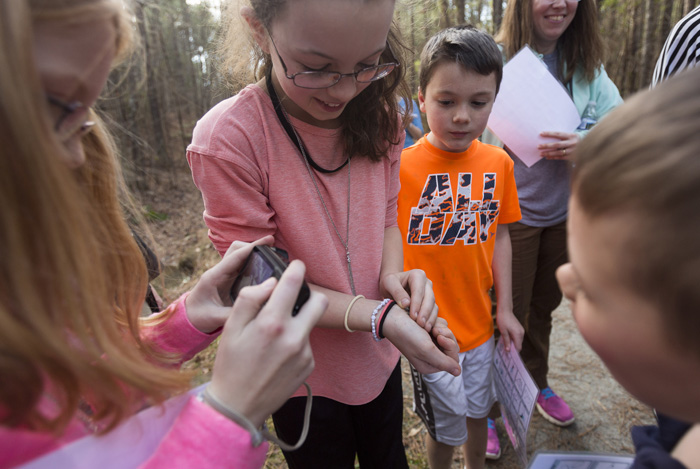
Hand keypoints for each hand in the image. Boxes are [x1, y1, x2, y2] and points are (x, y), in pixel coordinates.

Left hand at [185, 236, 273, 333]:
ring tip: (273, 256)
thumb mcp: (214, 318)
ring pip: (241, 255)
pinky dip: (254, 262)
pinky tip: (266, 268)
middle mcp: (219, 271)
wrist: (188, 318)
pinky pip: (243, 265)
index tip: (269, 240)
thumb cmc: (198, 317)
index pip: (235, 256)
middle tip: (273, 249)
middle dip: (254, 246)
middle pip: (237, 249)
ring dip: (255, 253)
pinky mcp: (230, 278)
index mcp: (214, 276)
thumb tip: (254, 313)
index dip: (253, 246)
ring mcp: (224, 274)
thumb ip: (232, 315)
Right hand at [208, 260, 327, 426]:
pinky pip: (306, 344)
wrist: (238, 406)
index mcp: (272, 324)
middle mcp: (294, 337)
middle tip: (293, 298)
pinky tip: (277, 355)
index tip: (295, 265)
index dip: (296, 268)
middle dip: (309, 294)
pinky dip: (295, 342)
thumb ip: (249, 298)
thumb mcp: (230, 328)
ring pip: (309, 324)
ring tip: (274, 337)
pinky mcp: (309, 366)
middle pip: (319, 301)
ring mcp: (304, 353)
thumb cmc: (230, 364)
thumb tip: (271, 282)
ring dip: (297, 322)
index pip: (293, 283)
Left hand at [381, 269, 437, 331]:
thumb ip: (396, 291)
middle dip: (425, 312)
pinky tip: (426, 329)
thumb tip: (406, 304)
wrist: (392, 286)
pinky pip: (433, 311)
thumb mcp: (388, 283)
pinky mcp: (430, 302)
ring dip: (430, 318)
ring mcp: (430, 292)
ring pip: (433, 305)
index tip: (413, 316)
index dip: (417, 304)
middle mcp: (427, 283)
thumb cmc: (389, 283)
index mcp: (418, 275)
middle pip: (429, 298)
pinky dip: (431, 320)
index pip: (419, 291)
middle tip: (420, 324)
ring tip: (425, 328)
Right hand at [382, 306, 460, 376]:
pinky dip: (436, 321)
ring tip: (427, 325)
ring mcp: (429, 342)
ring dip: (440, 327)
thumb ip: (444, 362)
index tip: (440, 338)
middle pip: (452, 347)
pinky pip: (441, 326)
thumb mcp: (426, 350)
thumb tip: (458, 372)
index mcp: (429, 365)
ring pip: (447, 335)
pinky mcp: (427, 331)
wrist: (391, 317)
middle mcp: (430, 355)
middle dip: (446, 335)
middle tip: (434, 330)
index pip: (453, 360)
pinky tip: (424, 321)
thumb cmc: (407, 334)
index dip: (450, 347)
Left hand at [496, 309, 523, 352]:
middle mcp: (522, 333)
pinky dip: (513, 339)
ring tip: (505, 344)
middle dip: (513, 348)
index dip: (514, 352)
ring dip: (513, 343)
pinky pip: (518, 337)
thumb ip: (506, 341)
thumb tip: (508, 350)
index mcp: (518, 334)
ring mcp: (521, 330)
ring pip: (518, 341)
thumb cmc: (503, 320)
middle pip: (519, 345)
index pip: (518, 347)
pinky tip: (507, 338)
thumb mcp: (503, 332)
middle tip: (505, 350)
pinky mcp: (520, 328)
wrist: (505, 310)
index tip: (508, 355)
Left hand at [537, 131, 580, 159]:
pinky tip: (547, 157)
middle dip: (547, 145)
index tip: (541, 134)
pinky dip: (553, 157)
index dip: (549, 134)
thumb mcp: (571, 135)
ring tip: (541, 153)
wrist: (589, 145)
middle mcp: (572, 143)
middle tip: (538, 146)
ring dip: (548, 153)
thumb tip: (549, 136)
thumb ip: (562, 136)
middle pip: (557, 144)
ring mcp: (572, 151)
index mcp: (571, 135)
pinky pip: (561, 157)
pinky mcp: (572, 157)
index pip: (558, 134)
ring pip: (558, 152)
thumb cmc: (576, 139)